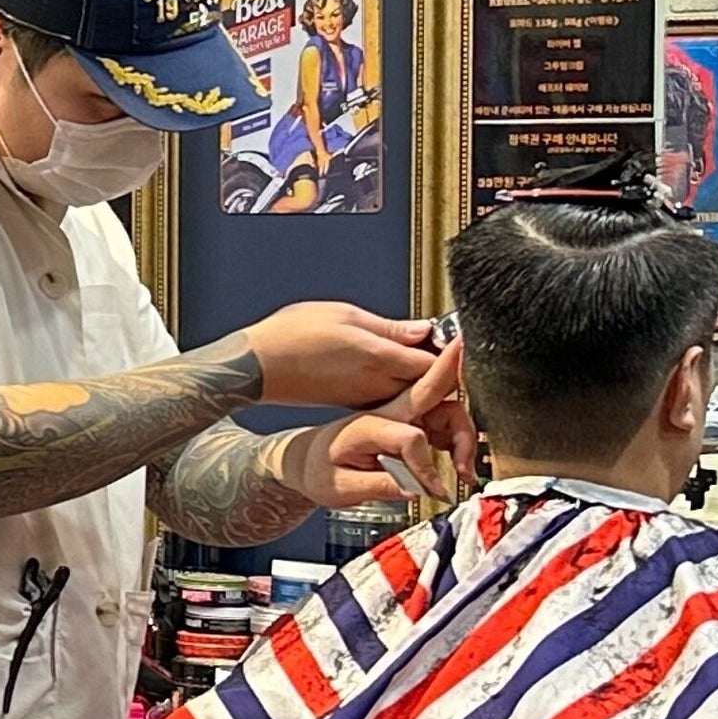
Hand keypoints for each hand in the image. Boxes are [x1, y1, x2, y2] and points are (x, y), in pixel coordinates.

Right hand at [240, 302, 441, 409]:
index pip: (436, 363)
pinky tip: (392, 366)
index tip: (461, 336)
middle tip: (446, 344)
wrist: (256, 368)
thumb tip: (423, 331)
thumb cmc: (290, 337)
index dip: (452, 350)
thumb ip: (388, 327)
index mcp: (379, 359)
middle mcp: (378, 385)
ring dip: (421, 375)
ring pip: (412, 391)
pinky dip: (399, 383)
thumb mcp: (343, 315)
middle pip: (429, 382)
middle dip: (441, 366)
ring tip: (422, 352)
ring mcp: (367, 397)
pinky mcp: (355, 402)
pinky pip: (391, 396)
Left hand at [277, 346, 472, 509]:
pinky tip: (460, 466)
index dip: (424, 466)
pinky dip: (459, 444)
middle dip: (459, 419)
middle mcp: (389, 413)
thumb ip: (377, 486)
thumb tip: (414, 490)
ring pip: (448, 411)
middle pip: (435, 398)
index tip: (430, 490)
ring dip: (464, 439)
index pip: (409, 437)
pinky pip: (445, 426)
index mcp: (368, 424)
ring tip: (464, 473)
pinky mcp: (413, 424)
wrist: (307, 460)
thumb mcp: (340, 487)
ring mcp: (403, 416)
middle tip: (467, 458)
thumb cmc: (319, 470)